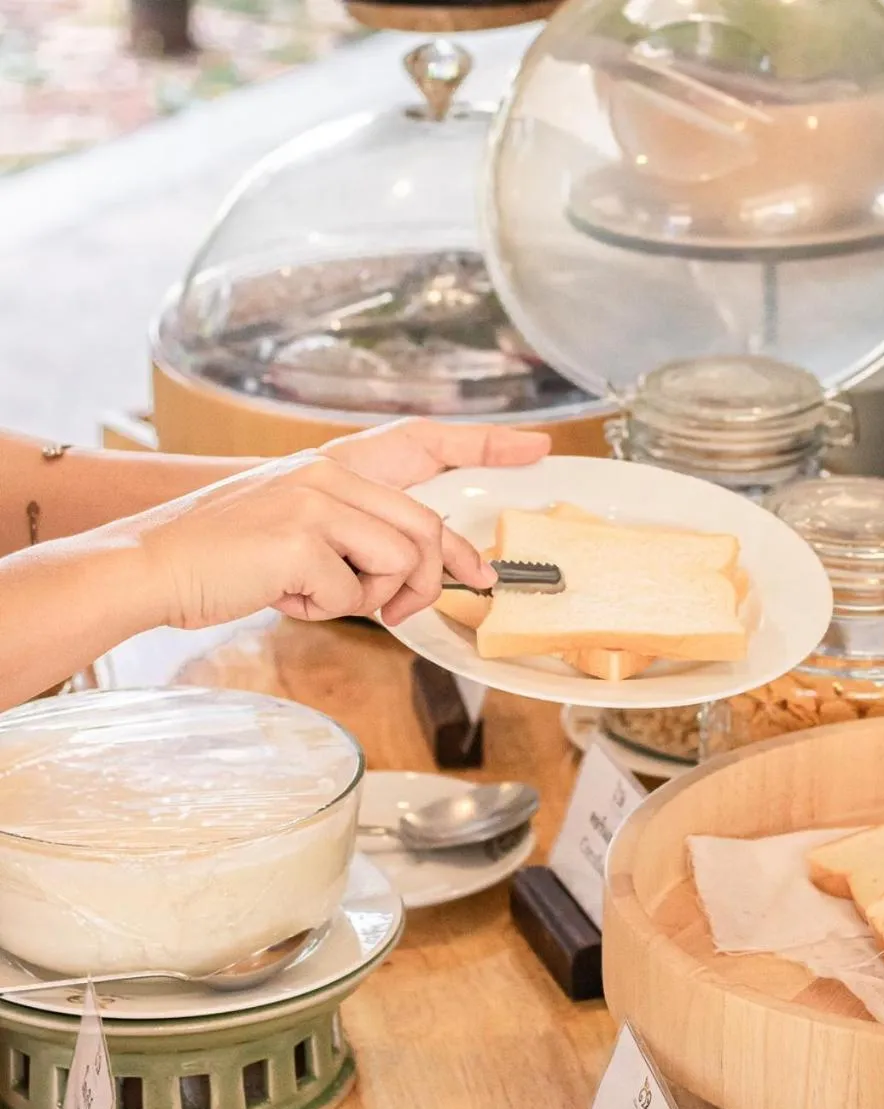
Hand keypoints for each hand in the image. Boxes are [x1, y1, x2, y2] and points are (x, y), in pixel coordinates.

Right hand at [125, 420, 549, 630]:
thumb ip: (349, 541)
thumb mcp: (295, 536)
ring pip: (398, 564)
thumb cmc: (220, 561)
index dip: (459, 550)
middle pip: (425, 535)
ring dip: (364, 599)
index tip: (482, 577)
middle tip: (394, 614)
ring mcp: (316, 504)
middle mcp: (329, 477)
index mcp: (331, 471)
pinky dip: (321, 610)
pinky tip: (280, 595)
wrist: (152, 565)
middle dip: (424, 586)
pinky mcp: (301, 540)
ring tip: (311, 593)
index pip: (419, 510)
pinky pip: (352, 594)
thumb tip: (403, 578)